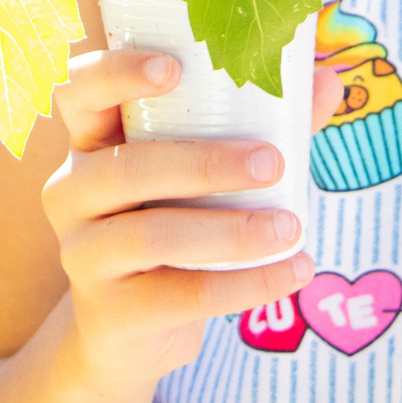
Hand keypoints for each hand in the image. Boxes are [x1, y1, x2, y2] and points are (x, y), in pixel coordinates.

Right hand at [39, 50, 325, 389]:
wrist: (133, 334)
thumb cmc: (176, 225)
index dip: (116, 74)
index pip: (78, 92)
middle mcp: (72, 193)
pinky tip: (293, 271)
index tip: (173, 68)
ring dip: (231, 232)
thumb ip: (260, 127)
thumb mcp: (204, 176)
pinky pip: (179, 297)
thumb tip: (329, 80)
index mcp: (93, 142)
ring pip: (152, 236)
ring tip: (291, 228)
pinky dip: (244, 285)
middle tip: (274, 162)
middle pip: (126, 168)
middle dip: (204, 163)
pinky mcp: (111, 313)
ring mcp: (84, 255)